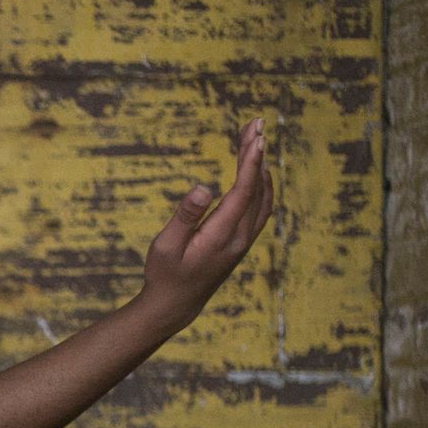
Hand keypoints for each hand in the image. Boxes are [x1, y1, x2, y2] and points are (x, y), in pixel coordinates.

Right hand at [138, 117, 274, 329]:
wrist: (176, 304)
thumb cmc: (165, 273)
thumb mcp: (165, 246)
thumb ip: (185, 216)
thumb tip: (203, 187)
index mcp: (221, 236)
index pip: (243, 193)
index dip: (250, 162)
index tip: (256, 136)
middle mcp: (239, 238)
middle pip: (257, 188)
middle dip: (257, 154)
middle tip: (255, 123)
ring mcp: (243, 240)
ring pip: (262, 196)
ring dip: (260, 166)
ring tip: (253, 138)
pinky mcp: (241, 241)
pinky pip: (260, 207)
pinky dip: (261, 183)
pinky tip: (256, 169)